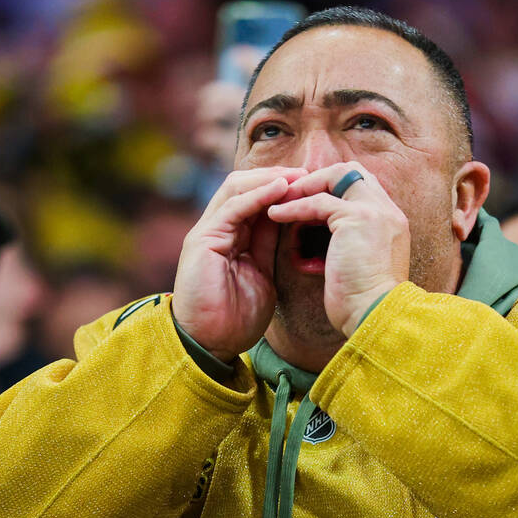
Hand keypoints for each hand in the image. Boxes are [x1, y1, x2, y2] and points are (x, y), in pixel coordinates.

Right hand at [172, 167, 306, 360]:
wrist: (211, 343)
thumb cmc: (236, 317)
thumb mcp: (262, 274)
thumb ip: (268, 247)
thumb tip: (290, 223)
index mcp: (232, 236)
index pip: (257, 199)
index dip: (284, 188)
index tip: (314, 185)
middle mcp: (217, 228)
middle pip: (246, 185)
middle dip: (279, 176)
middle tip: (310, 173)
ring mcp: (208, 231)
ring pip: (237, 188)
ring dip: (270, 179)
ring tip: (298, 176)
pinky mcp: (202, 239)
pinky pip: (232, 207)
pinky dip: (257, 195)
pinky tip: (281, 189)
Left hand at [267, 162, 410, 337]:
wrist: (375, 316)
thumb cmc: (363, 303)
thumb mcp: (358, 266)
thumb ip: (348, 245)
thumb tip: (321, 242)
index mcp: (391, 222)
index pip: (361, 186)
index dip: (331, 189)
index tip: (305, 202)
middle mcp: (388, 211)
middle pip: (351, 172)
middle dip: (317, 180)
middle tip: (290, 194)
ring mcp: (375, 211)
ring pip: (335, 177)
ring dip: (304, 188)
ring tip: (279, 203)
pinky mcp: (357, 219)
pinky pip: (318, 202)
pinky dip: (294, 207)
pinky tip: (275, 216)